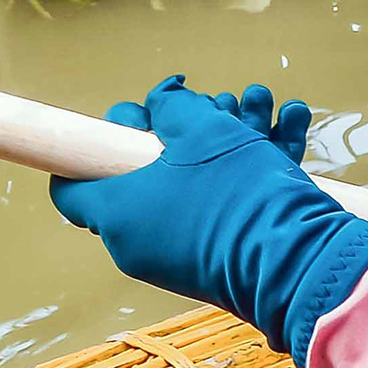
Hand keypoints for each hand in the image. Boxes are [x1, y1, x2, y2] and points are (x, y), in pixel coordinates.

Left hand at [49, 77, 367, 362]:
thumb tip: (161, 102)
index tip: (126, 123)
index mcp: (116, 213)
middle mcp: (138, 242)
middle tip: (211, 105)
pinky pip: (218, 205)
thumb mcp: (204, 129)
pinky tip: (287, 124)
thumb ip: (173, 106)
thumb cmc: (238, 194)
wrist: (298, 265)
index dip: (90, 145)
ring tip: (260, 102)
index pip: (69, 187)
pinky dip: (244, 169)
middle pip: (139, 174)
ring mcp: (177, 256)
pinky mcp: (217, 260)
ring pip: (188, 184)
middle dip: (178, 128)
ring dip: (222, 139)